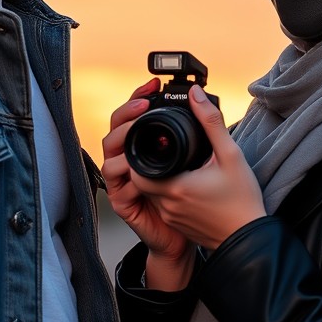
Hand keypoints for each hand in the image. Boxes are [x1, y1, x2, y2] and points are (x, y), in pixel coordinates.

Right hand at [102, 78, 196, 284]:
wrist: (198, 237)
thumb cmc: (204, 199)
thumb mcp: (212, 157)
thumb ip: (205, 127)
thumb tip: (200, 96)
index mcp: (151, 148)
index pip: (136, 118)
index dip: (139, 99)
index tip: (153, 84)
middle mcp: (133, 162)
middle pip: (116, 130)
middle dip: (125, 114)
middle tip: (143, 105)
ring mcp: (126, 181)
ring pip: (109, 154)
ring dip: (119, 139)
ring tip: (135, 128)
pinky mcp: (124, 201)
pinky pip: (114, 183)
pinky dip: (120, 172)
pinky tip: (133, 164)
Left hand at [131, 85, 266, 251]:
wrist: (250, 239)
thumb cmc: (242, 201)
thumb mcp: (230, 154)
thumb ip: (210, 122)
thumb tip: (195, 95)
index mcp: (175, 187)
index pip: (137, 166)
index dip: (140, 150)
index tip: (153, 138)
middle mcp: (167, 204)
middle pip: (140, 177)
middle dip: (148, 162)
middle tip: (163, 148)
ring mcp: (170, 217)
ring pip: (150, 191)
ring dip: (157, 176)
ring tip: (174, 162)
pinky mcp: (177, 224)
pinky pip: (161, 204)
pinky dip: (166, 191)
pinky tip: (184, 181)